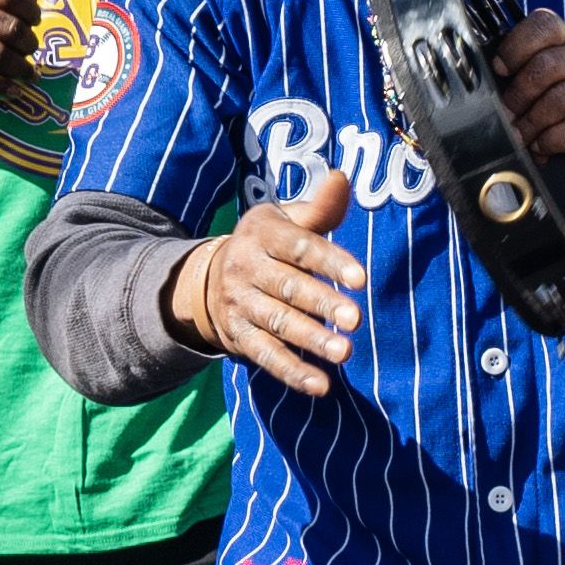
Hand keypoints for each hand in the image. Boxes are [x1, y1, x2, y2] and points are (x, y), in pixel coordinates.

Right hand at [173, 171, 363, 394]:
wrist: (204, 279)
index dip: (329, 261)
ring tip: (344, 352)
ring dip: (311, 340)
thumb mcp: (285, 221)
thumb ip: (319, 208)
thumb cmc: (267, 245)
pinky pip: (266, 356)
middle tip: (356, 319)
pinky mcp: (239, 336)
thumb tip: (343, 178)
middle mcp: (246, 268)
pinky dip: (292, 372)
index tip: (360, 278)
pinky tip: (320, 386)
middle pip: (288, 287)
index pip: (299, 247)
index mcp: (262, 234)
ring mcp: (240, 304)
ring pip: (278, 324)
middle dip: (321, 303)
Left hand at [492, 9, 564, 165]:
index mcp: (560, 42)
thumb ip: (502, 77)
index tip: (499, 69)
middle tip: (507, 115)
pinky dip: (554, 140)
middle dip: (520, 94)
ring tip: (522, 136)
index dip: (517, 46)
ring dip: (534, 122)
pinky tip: (543, 146)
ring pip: (563, 98)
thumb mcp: (517, 86)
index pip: (545, 25)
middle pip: (549, 65)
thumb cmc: (534, 110)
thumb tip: (479, 83)